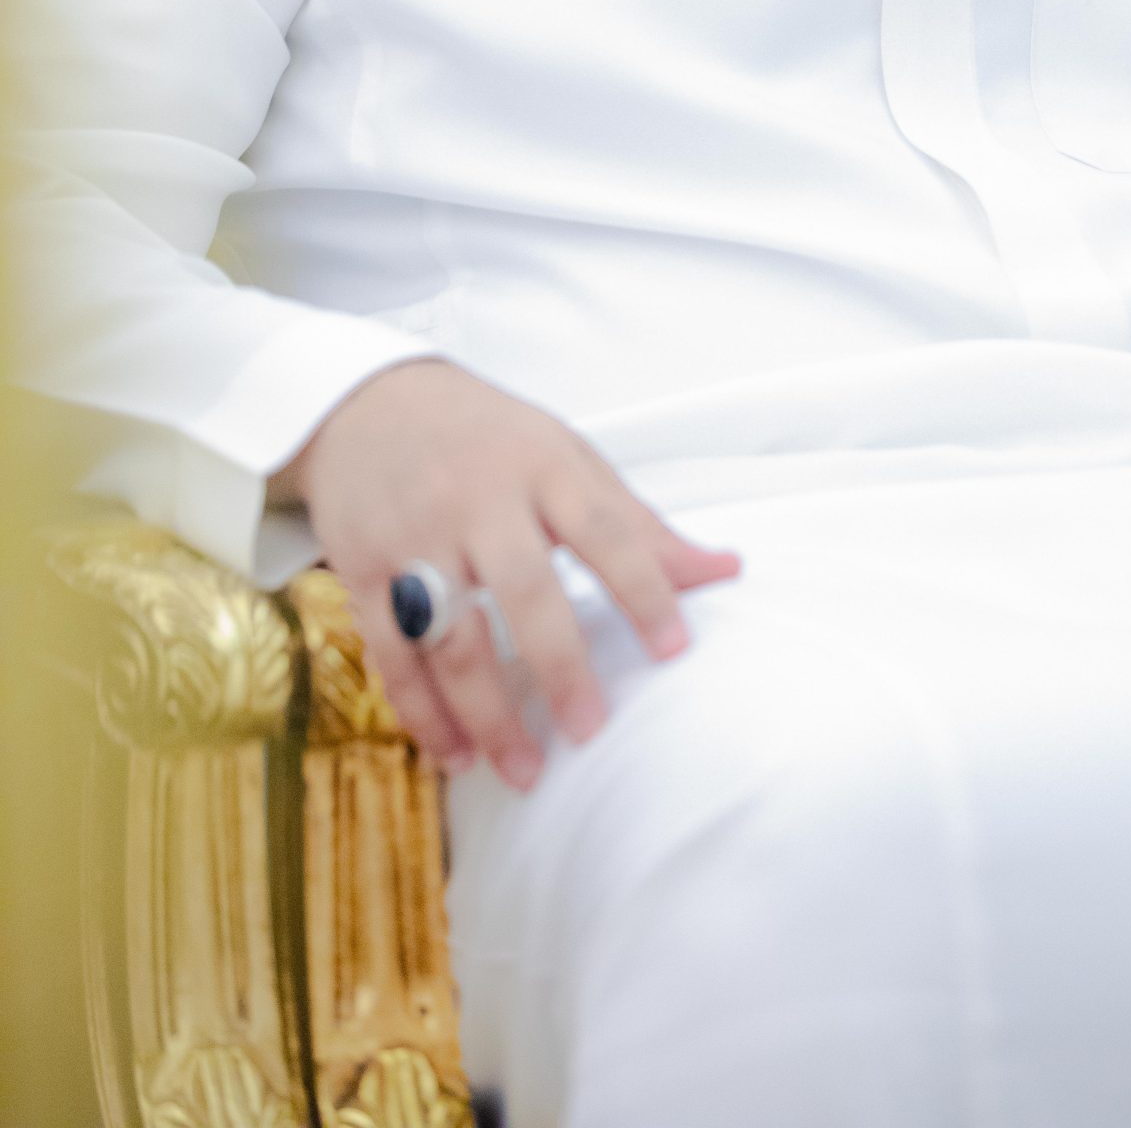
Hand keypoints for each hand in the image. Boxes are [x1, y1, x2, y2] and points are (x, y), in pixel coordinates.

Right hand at [270, 360, 741, 788]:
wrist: (370, 402)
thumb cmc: (490, 439)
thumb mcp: (567, 457)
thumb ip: (638, 524)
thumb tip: (726, 570)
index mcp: (542, 465)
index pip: (603, 529)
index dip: (643, 588)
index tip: (675, 649)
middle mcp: (478, 499)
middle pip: (524, 588)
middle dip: (558, 664)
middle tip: (589, 729)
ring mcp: (415, 534)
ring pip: (452, 636)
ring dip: (486, 712)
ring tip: (525, 770)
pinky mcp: (361, 567)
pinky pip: (392, 652)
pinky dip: (422, 711)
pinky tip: (455, 755)